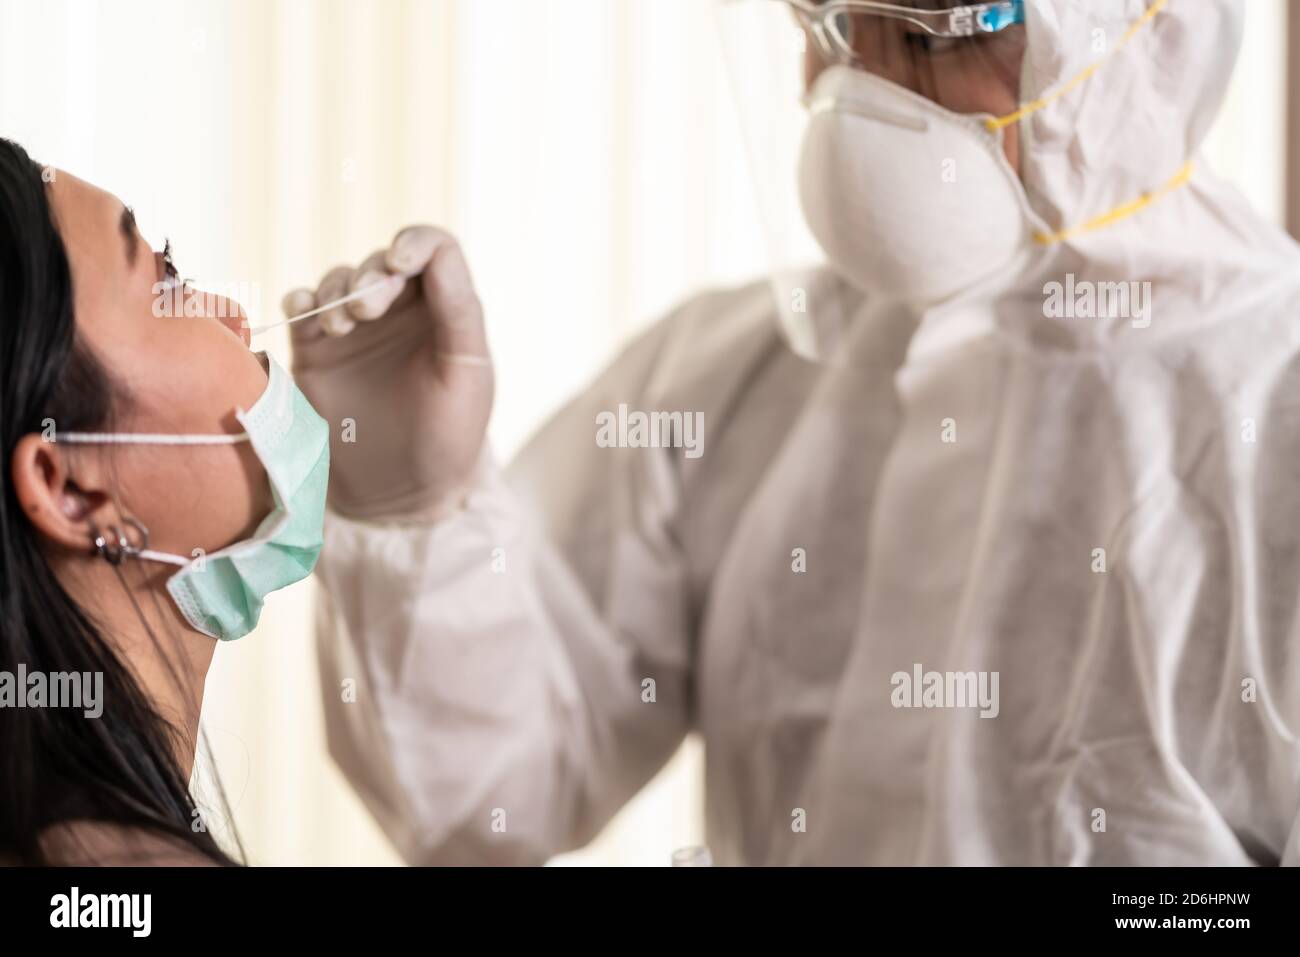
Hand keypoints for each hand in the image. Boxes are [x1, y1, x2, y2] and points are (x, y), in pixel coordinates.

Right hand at [284, 226, 493, 520]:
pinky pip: (301, 309)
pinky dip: (300, 302)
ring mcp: (356, 330)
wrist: (401, 495)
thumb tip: (434, 251)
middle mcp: (401, 313)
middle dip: (371, 277)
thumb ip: (458, 310)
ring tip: (343, 327)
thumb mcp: (468, 373)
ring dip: (337, 292)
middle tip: (366, 312)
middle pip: (380, 261)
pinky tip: (306, 317)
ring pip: (339, 280)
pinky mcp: (316, 352)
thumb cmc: (448, 436)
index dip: (414, 244)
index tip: (399, 266)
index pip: (432, 249)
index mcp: (445, 311)